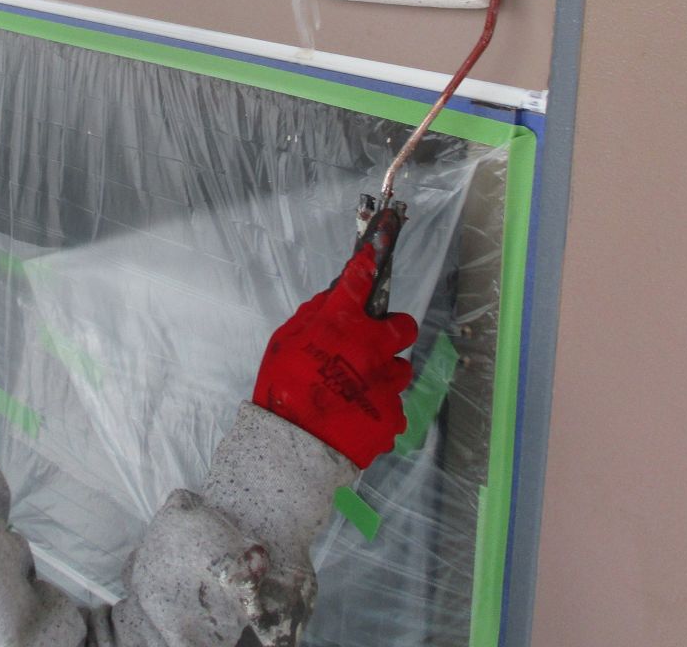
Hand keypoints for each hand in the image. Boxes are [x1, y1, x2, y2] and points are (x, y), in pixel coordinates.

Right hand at [252, 245, 417, 467]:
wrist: (292, 448)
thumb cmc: (281, 388)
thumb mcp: (283, 341)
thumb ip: (311, 318)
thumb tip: (331, 302)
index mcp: (343, 326)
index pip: (360, 280)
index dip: (372, 256)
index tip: (382, 239)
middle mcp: (373, 349)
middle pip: (405, 327)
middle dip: (392, 332)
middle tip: (371, 346)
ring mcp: (387, 385)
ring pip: (400, 370)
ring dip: (384, 374)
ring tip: (358, 389)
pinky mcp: (393, 416)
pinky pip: (392, 406)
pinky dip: (377, 409)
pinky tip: (356, 417)